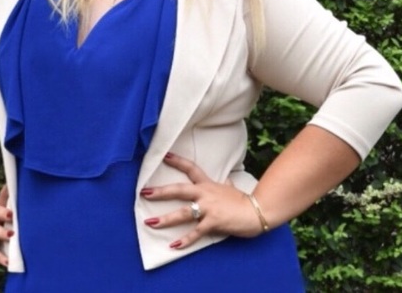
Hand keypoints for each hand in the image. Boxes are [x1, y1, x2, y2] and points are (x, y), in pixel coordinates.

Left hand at [140, 153, 263, 249]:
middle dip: (161, 192)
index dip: (177, 161)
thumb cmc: (243, 200)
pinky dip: (184, 240)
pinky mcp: (213, 222)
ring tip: (150, 222)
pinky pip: (196, 232)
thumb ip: (225, 185)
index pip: (190, 169)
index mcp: (208, 184)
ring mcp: (208, 208)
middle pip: (179, 189)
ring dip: (165, 218)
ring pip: (182, 212)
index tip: (164, 156)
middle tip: (144, 192)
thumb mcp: (231, 188)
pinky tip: (173, 245)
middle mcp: (205, 193)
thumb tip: (227, 181)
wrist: (256, 211)